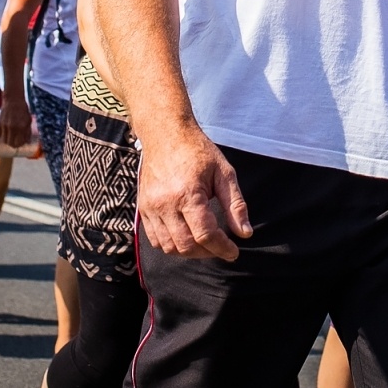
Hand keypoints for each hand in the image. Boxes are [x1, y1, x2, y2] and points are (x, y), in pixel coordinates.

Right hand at [0, 92, 31, 147]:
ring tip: (12, 137)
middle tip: (16, 141)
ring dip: (8, 140)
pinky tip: (7, 131)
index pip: (18, 143)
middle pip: (10, 144)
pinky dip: (3, 135)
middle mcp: (13, 127)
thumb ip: (27, 132)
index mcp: (22, 127)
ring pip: (4, 140)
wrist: (13, 100)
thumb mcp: (28, 120)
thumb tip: (26, 142)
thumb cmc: (23, 110)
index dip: (20, 145)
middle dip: (14, 144)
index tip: (21, 142)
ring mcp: (5, 126)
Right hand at [138, 123, 251, 259]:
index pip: (205, 234)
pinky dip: (172, 246)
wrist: (166, 135)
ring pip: (168, 247)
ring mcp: (151, 208)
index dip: (222, 248)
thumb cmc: (198, 151)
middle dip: (207, 252)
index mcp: (187, 193)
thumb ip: (235, 205)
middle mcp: (165, 204)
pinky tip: (187, 237)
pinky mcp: (143, 209)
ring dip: (189, 252)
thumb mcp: (224, 173)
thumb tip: (244, 234)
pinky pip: (155, 240)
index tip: (233, 252)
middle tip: (221, 247)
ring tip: (206, 244)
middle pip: (186, 245)